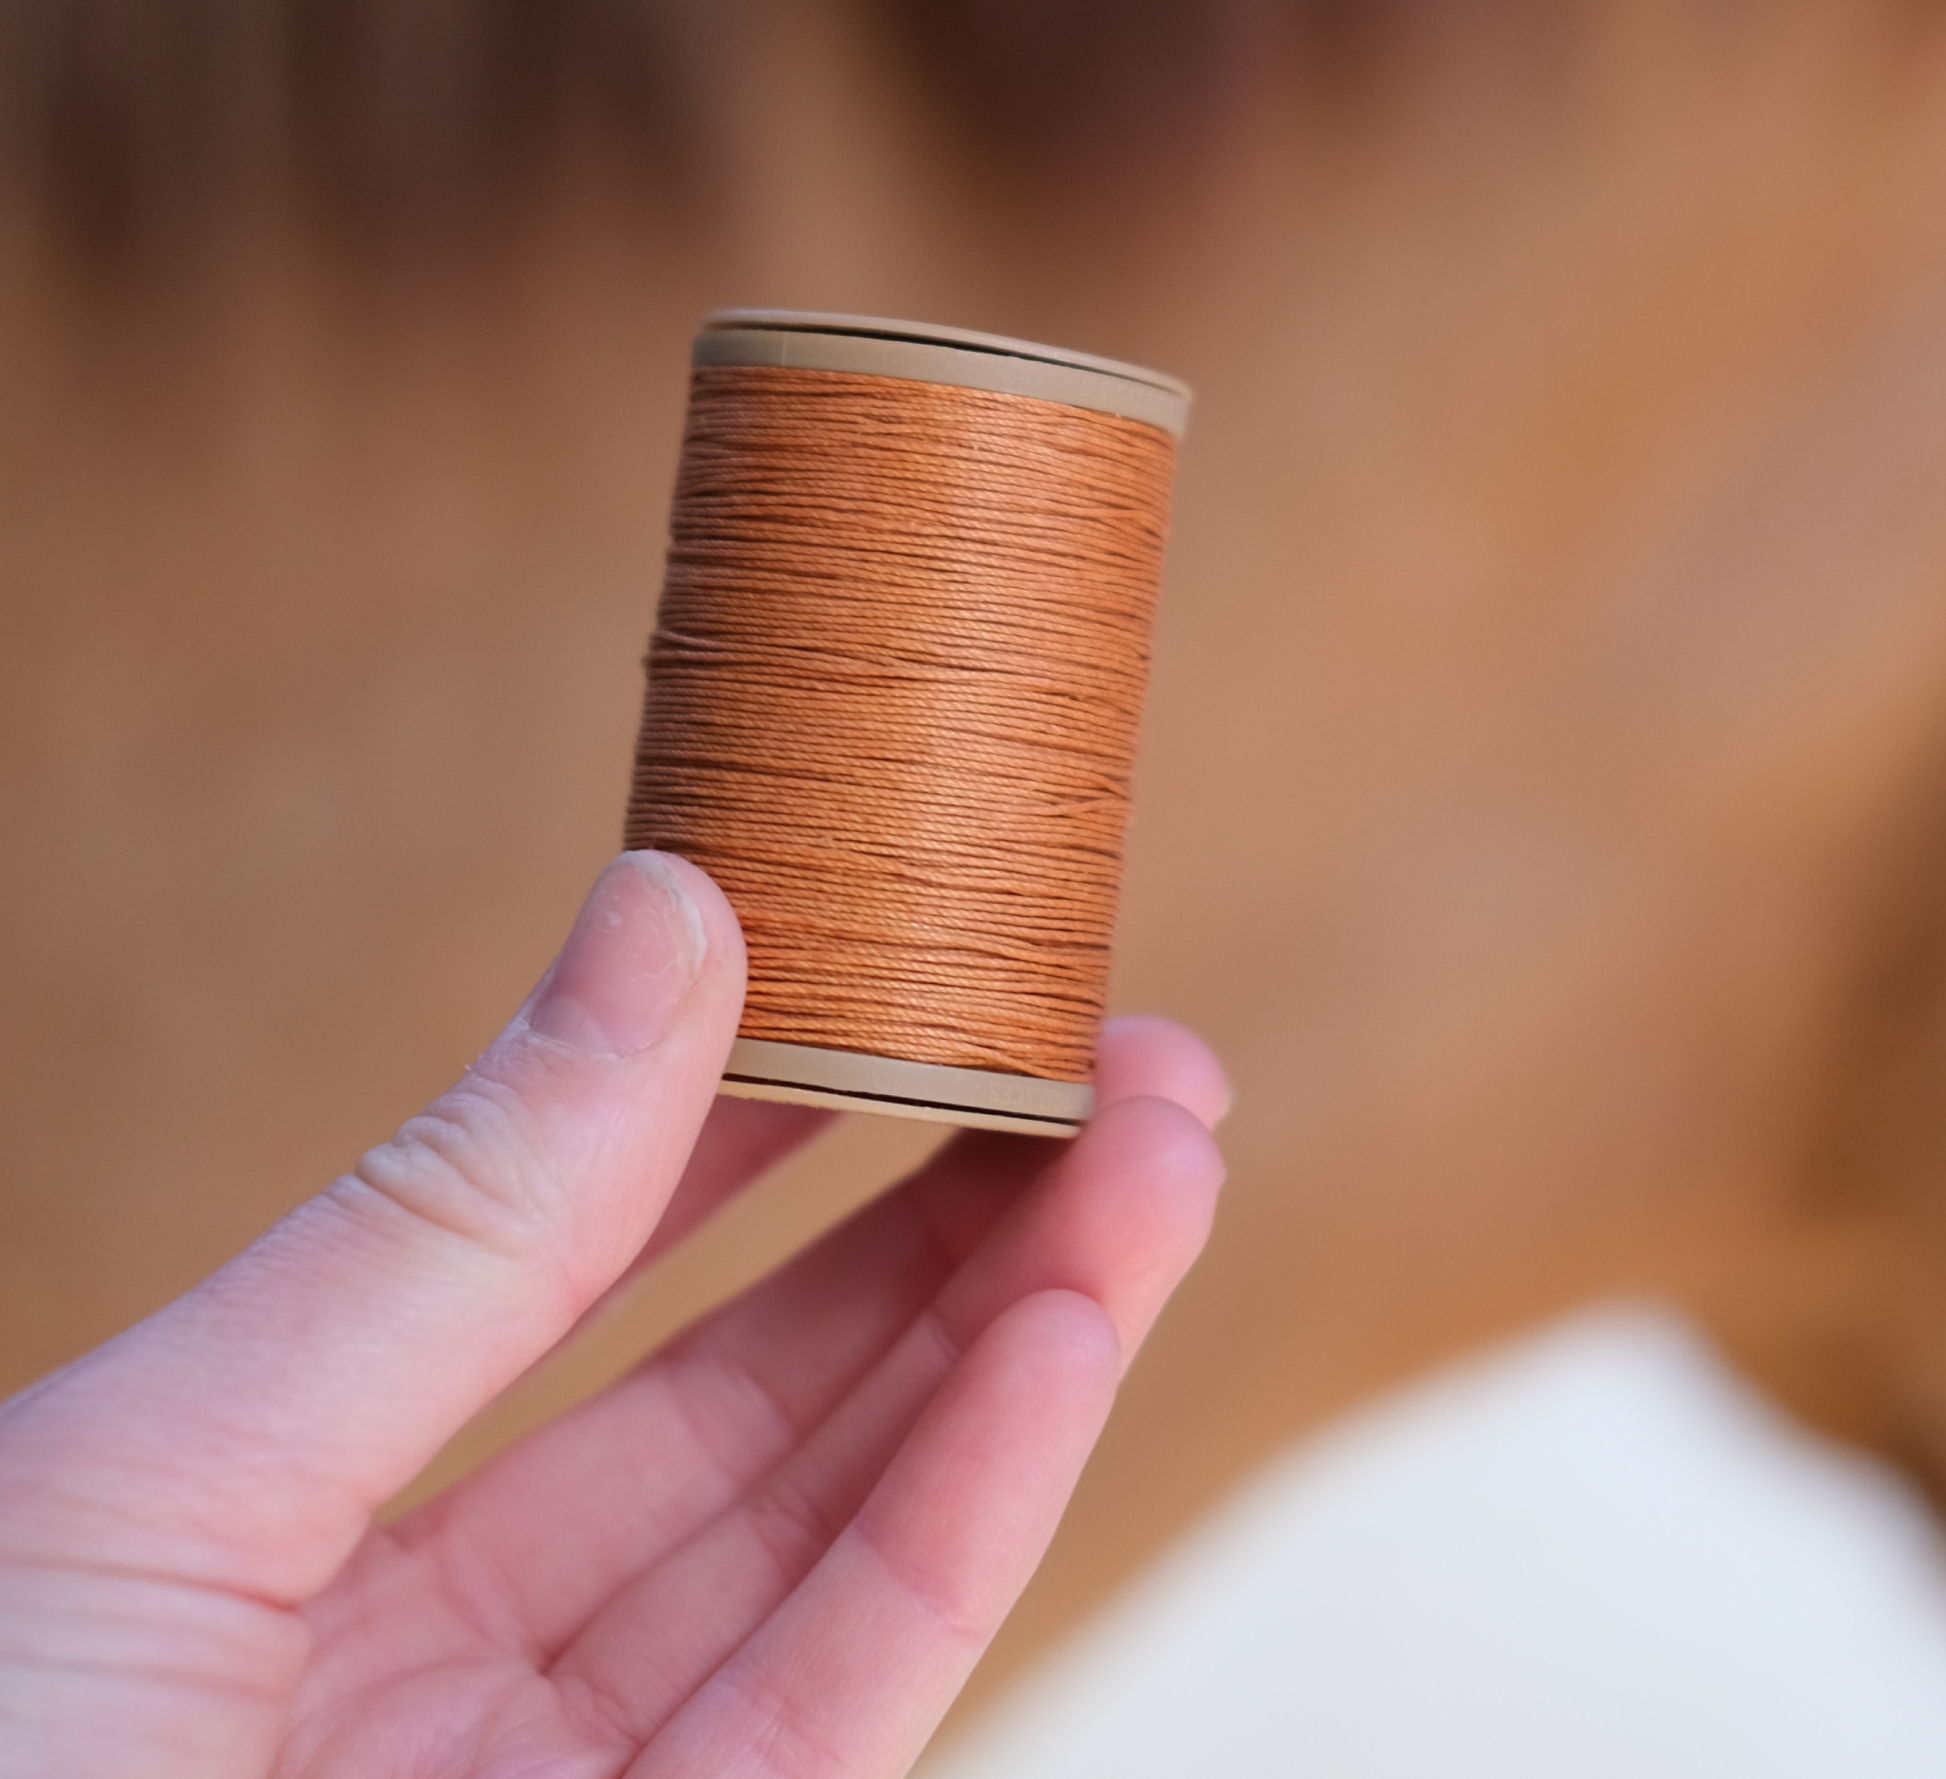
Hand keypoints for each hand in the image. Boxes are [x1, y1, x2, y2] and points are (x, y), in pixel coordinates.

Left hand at [0, 852, 1225, 1776]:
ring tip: (1155, 1148)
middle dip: (946, 1214)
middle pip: (757, 1413)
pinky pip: (854, 1701)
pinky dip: (982, 1511)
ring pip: (844, 1542)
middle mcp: (439, 1685)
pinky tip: (1071, 1336)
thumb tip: (659, 916)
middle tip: (1100, 1048)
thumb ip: (452, 1219)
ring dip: (1024, 1332)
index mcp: (280, 1551)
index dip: (746, 1124)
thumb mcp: (169, 1467)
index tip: (880, 975)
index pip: (566, 1292)